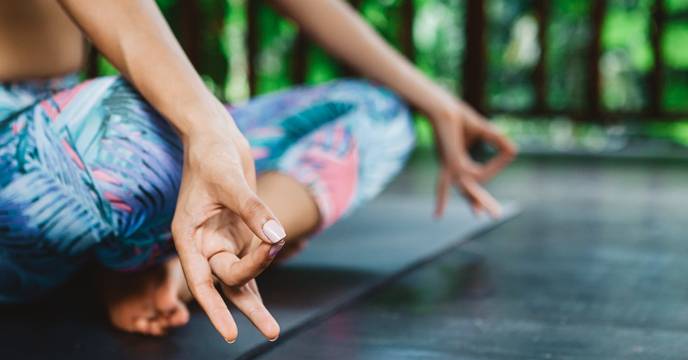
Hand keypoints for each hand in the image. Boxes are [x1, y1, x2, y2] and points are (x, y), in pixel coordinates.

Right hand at [171, 121, 285, 341]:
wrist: (216, 137)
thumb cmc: (213, 155)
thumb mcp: (231, 180)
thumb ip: (253, 209)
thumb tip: (277, 236)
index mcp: (189, 236)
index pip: (202, 281)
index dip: (214, 309)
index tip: (231, 333)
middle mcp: (204, 243)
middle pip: (228, 280)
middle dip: (250, 302)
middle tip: (271, 330)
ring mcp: (222, 239)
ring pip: (239, 277)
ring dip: (255, 300)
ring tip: (271, 329)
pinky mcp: (239, 231)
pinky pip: (250, 261)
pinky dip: (261, 274)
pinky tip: (265, 302)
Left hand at [428, 101, 516, 217]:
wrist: (443, 110)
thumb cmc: (459, 117)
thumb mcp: (485, 130)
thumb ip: (498, 141)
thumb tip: (513, 151)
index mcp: (456, 162)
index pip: (478, 175)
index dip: (495, 167)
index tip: (509, 152)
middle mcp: (452, 168)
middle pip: (468, 191)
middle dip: (481, 203)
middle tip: (496, 216)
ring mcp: (452, 169)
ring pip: (469, 190)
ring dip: (481, 201)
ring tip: (495, 215)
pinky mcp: (453, 165)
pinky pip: (478, 174)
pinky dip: (493, 167)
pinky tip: (499, 166)